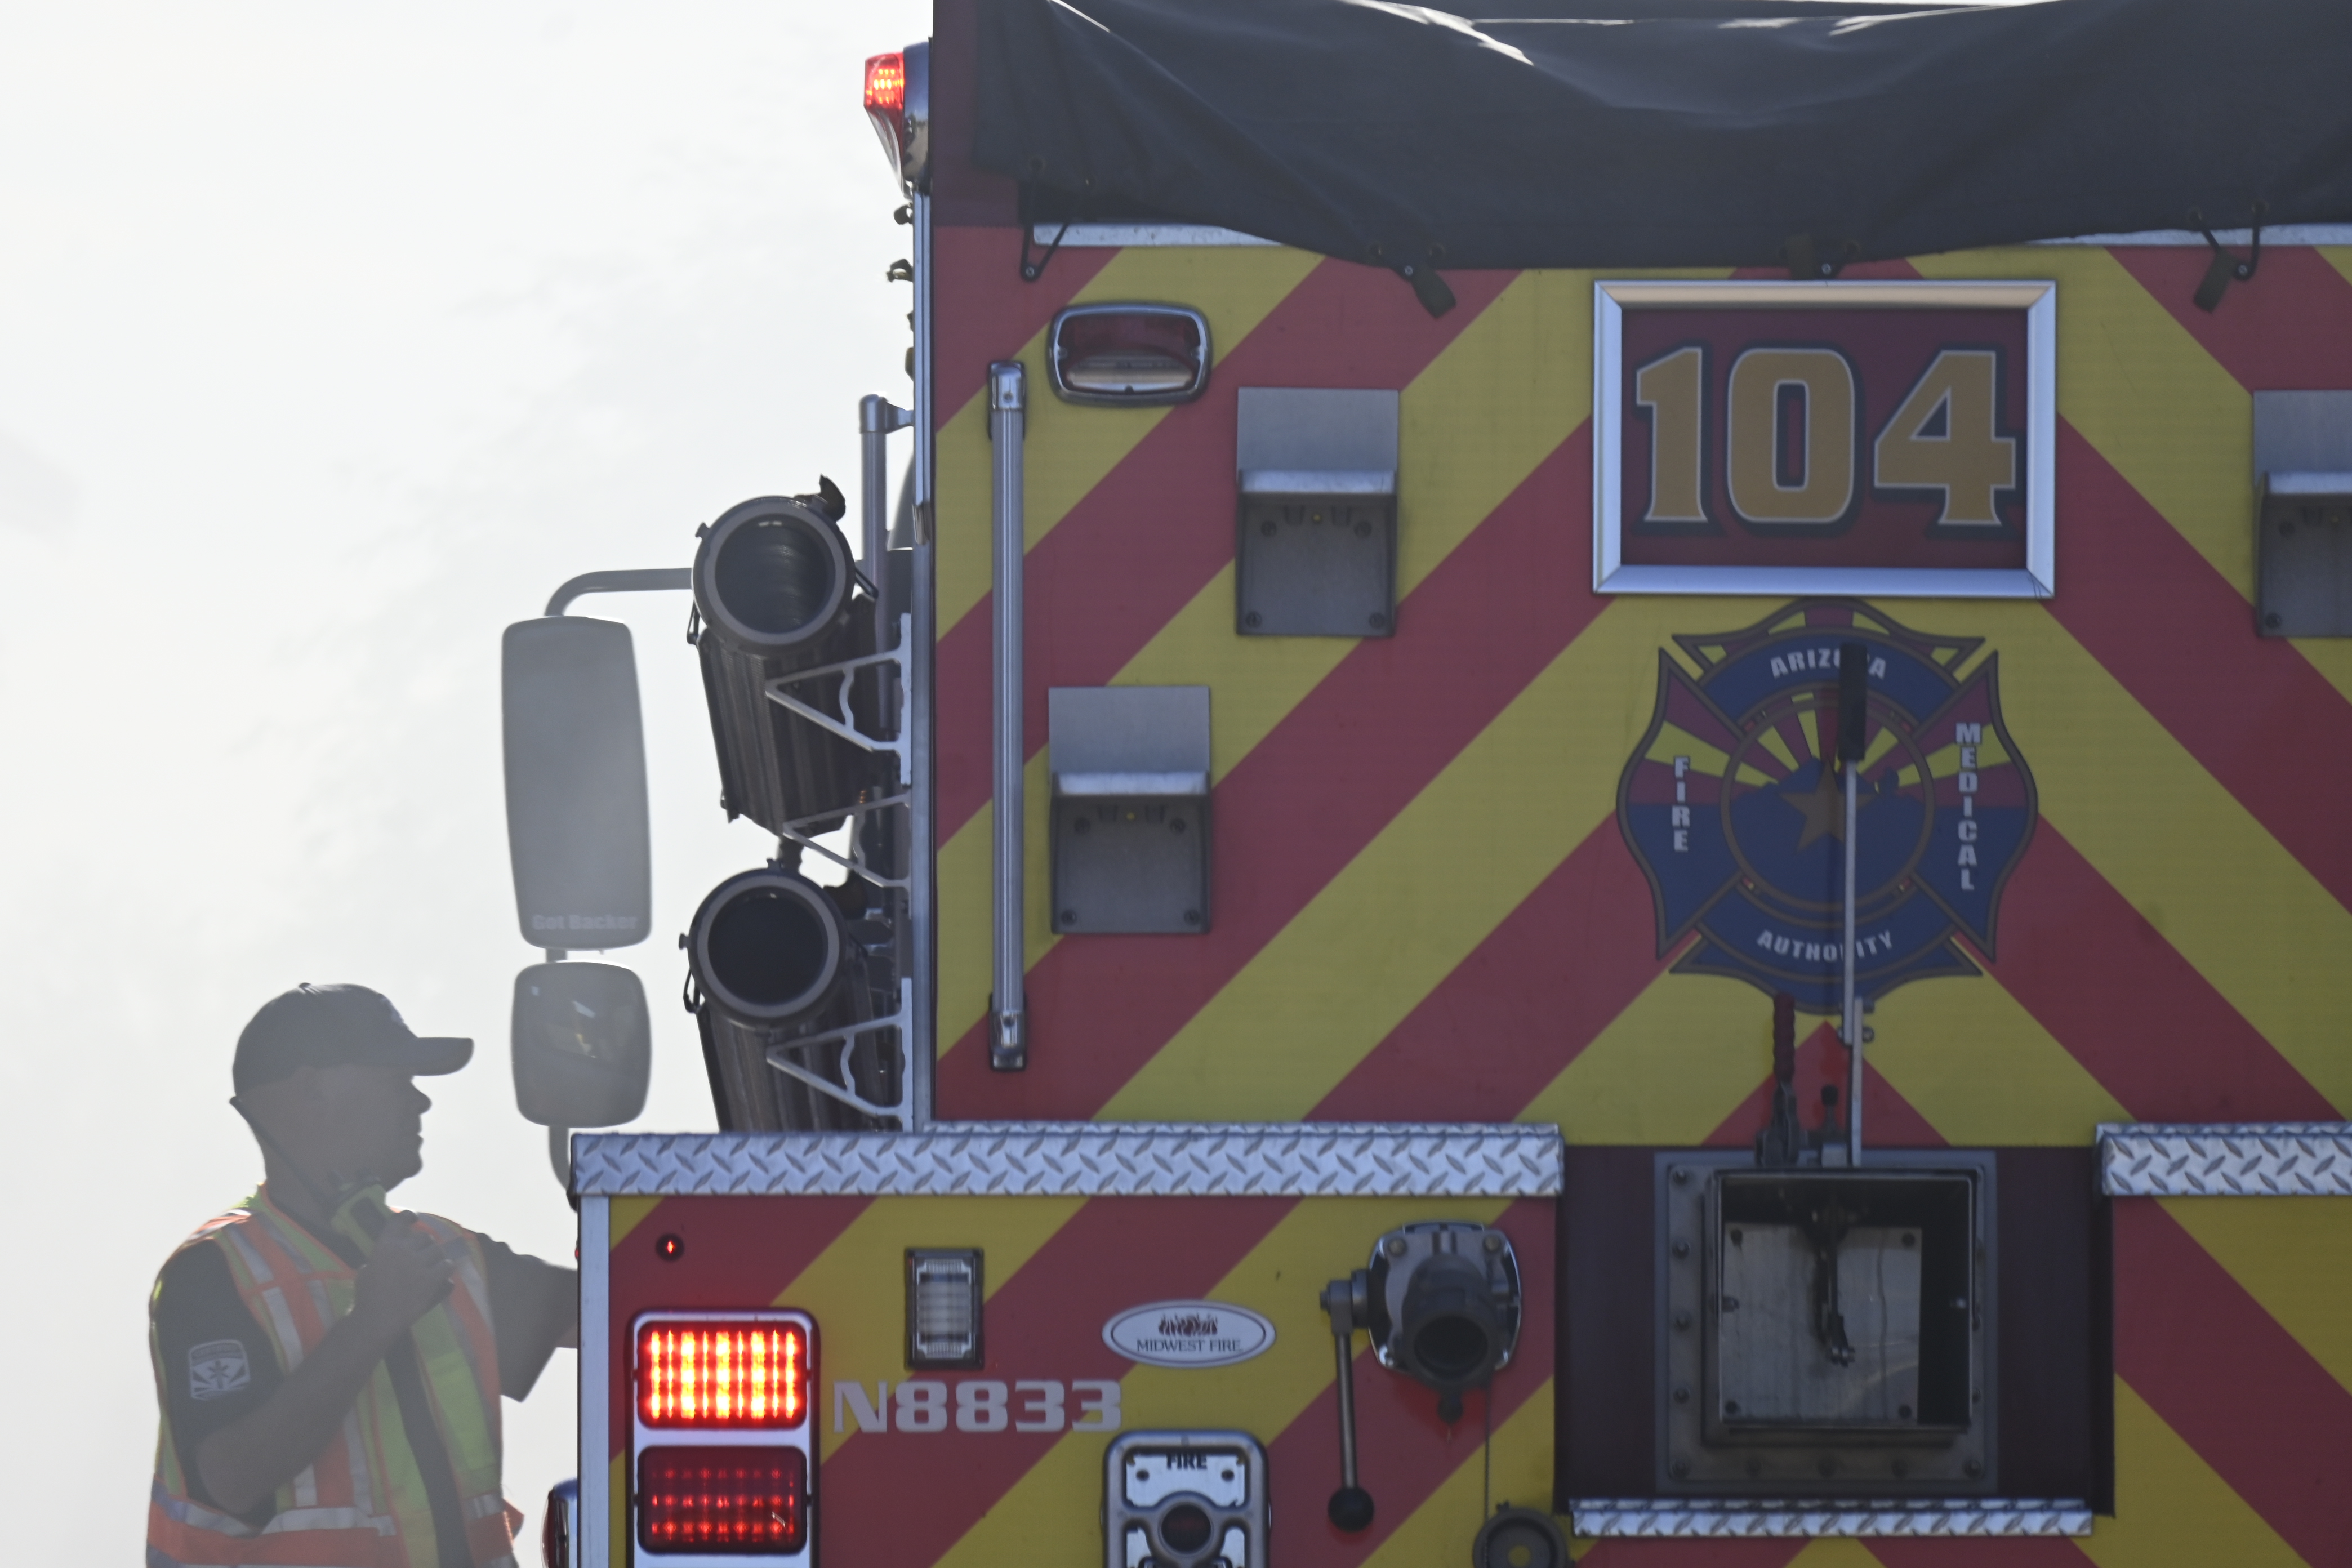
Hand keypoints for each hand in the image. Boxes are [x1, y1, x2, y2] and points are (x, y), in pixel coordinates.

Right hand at [350, 1214, 454, 1341]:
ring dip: (437, 1258)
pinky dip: (446, 1269)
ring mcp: (419, 1263)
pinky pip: (447, 1265)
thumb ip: (377, 1259)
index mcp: (386, 1245)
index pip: (400, 1221)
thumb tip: (380, 1258)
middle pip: (425, 1237)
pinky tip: (442, 1276)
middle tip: (424, 1258)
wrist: (376, 1318)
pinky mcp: (432, 1278)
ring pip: (438, 1250)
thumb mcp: (365, 1271)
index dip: (409, 1216)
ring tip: (434, 1268)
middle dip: (426, 1246)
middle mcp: (404, 1249)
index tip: (414, 1218)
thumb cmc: (366, 1297)